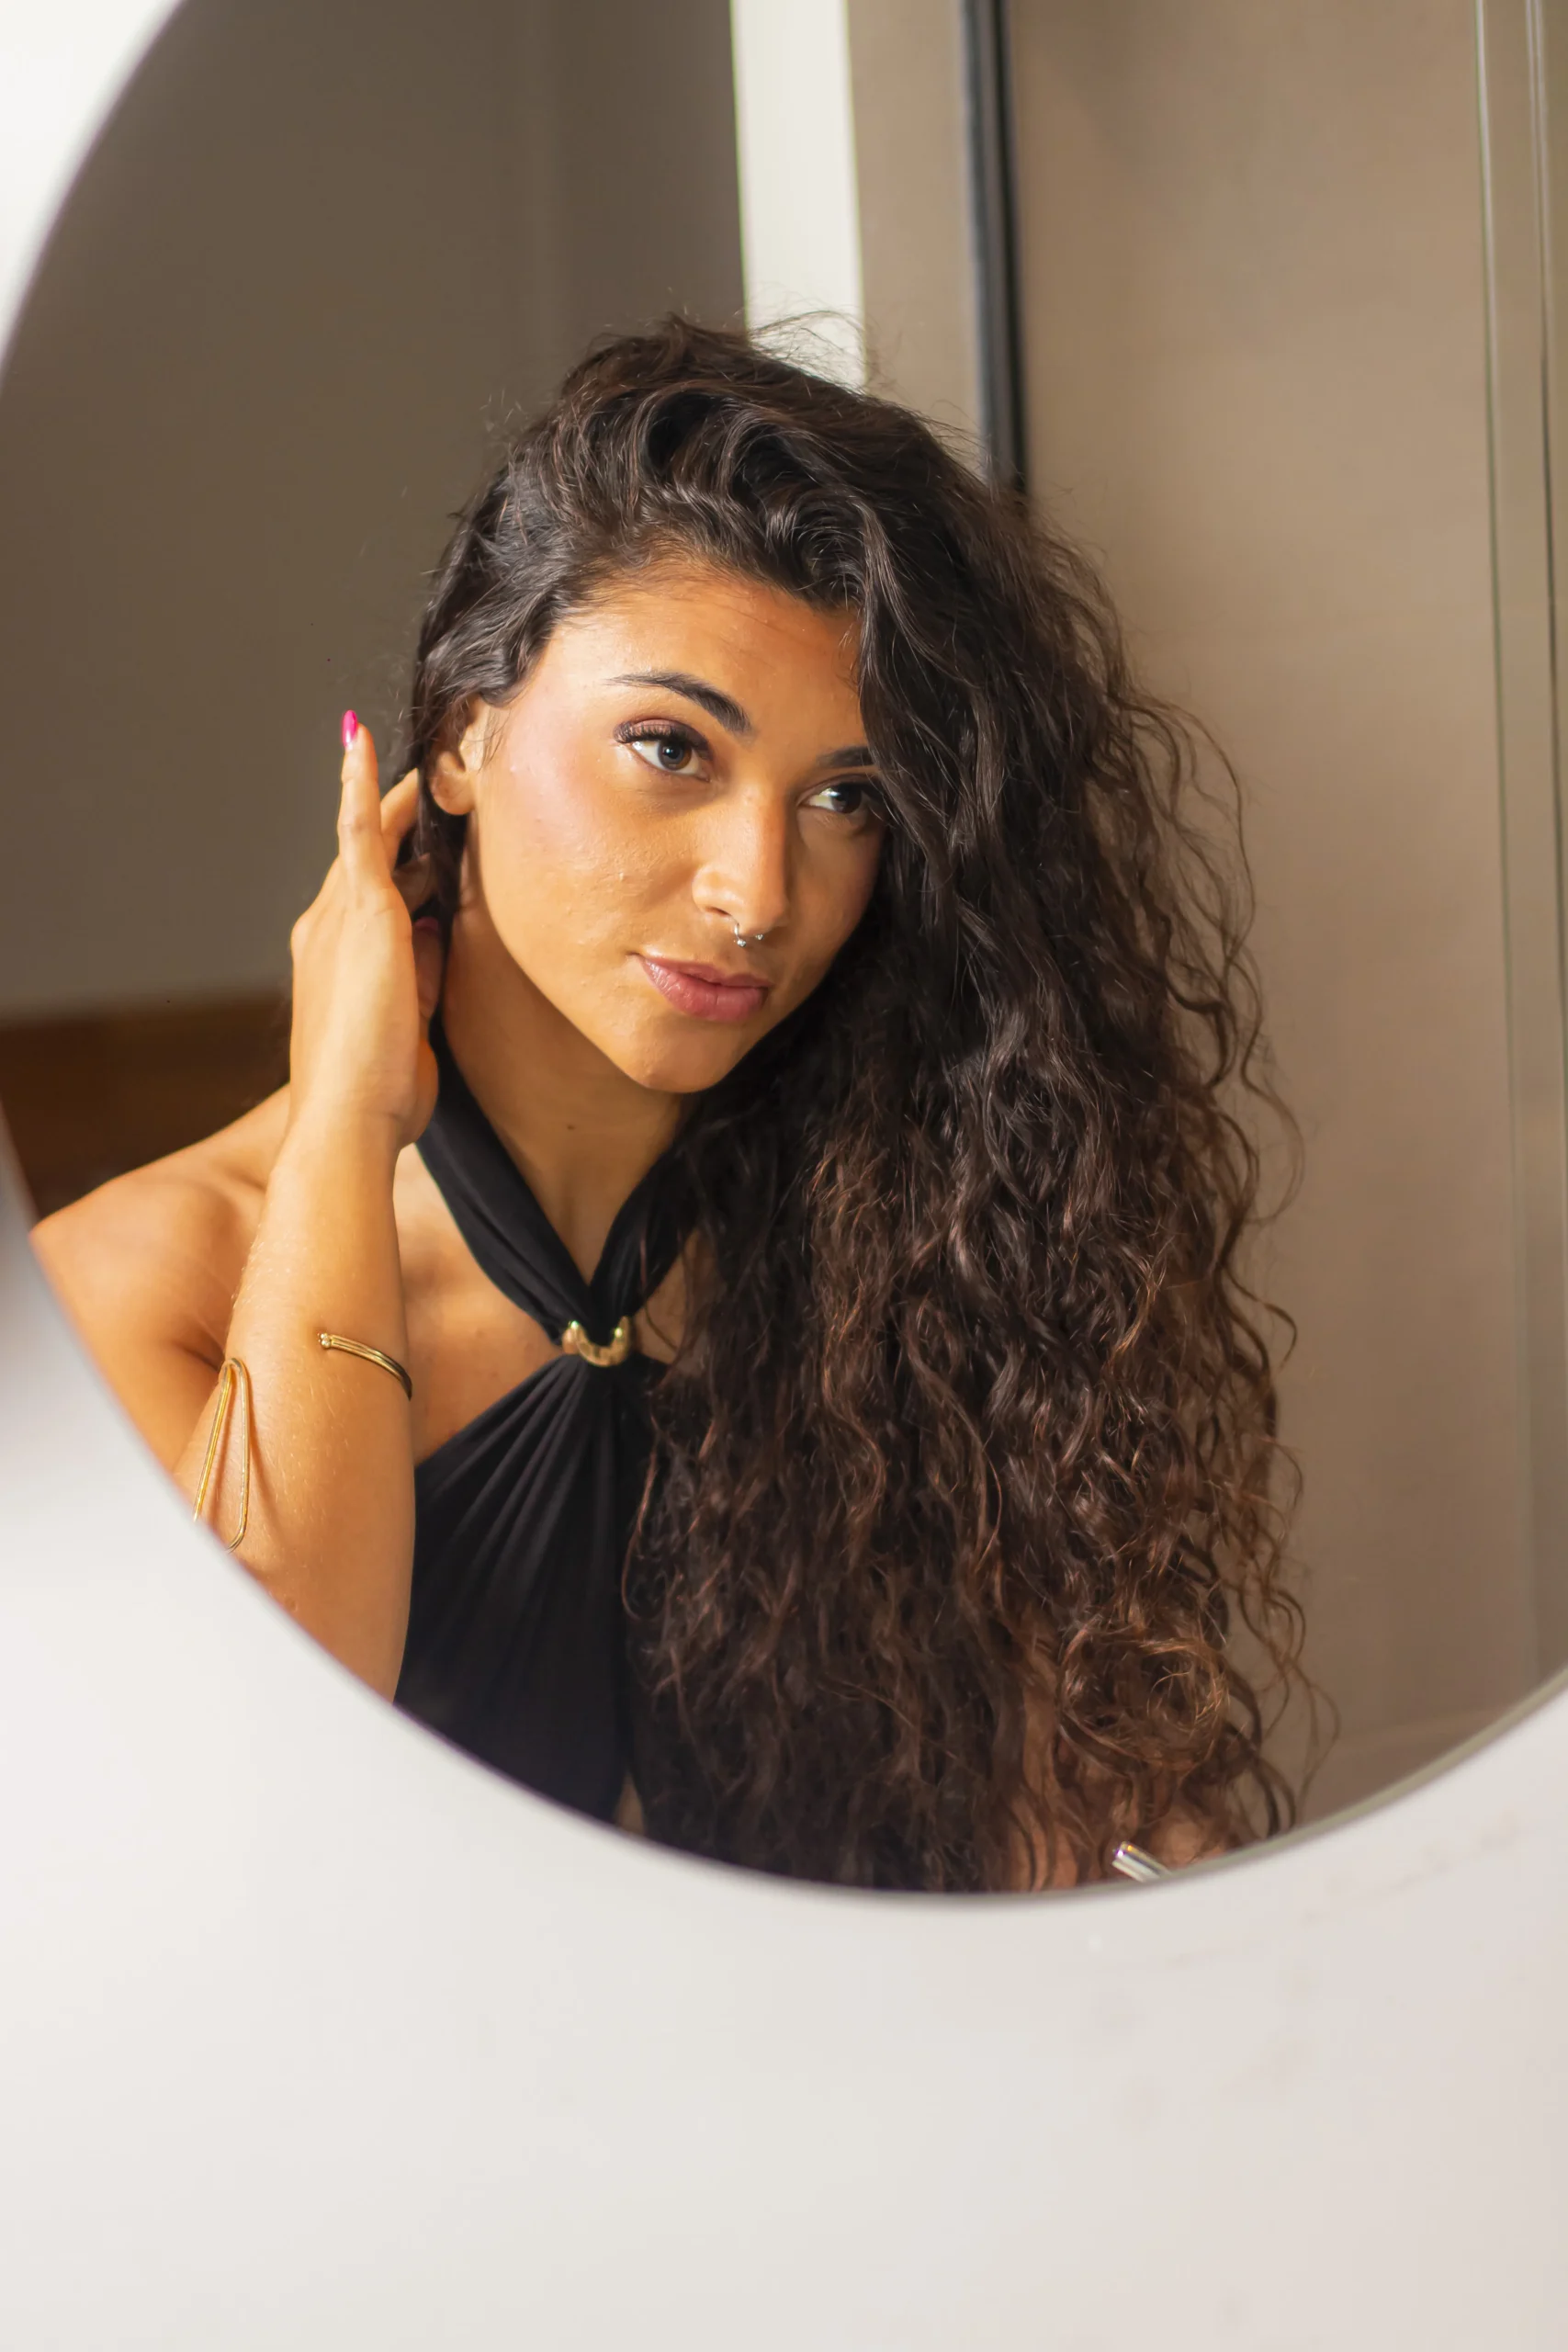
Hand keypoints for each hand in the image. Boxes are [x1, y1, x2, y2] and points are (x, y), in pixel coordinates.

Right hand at [285, 717, 444, 1153]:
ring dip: (394, 800)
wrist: (348, 1121)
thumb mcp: (411, 1025)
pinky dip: (361, 784)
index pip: (369, 902)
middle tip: (425, 782)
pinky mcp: (361, 911)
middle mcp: (325, 933)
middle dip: (395, 824)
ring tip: (421, 760)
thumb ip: (420, 975)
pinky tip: (360, 740)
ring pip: (369, 841)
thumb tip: (436, 930)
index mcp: (336, 967)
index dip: (393, 870)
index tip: (414, 846)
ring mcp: (338, 918)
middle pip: (368, 864)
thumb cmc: (379, 1096)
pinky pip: (359, 830)